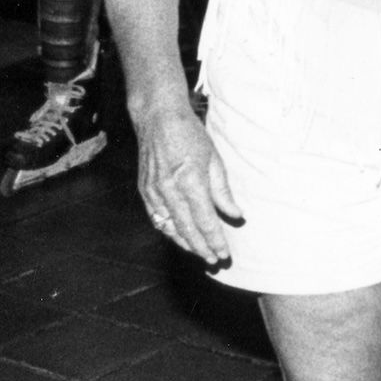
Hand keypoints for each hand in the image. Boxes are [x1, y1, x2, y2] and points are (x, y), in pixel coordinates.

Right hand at [135, 102, 243, 267]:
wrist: (157, 118)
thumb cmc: (190, 135)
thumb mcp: (214, 159)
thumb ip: (223, 191)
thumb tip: (235, 215)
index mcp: (191, 181)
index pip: (205, 221)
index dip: (215, 240)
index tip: (224, 254)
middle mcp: (170, 190)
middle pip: (188, 229)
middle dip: (202, 248)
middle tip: (215, 262)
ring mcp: (154, 191)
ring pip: (170, 227)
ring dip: (186, 244)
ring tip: (200, 254)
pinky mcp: (144, 190)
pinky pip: (157, 218)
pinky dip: (169, 231)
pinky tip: (179, 238)